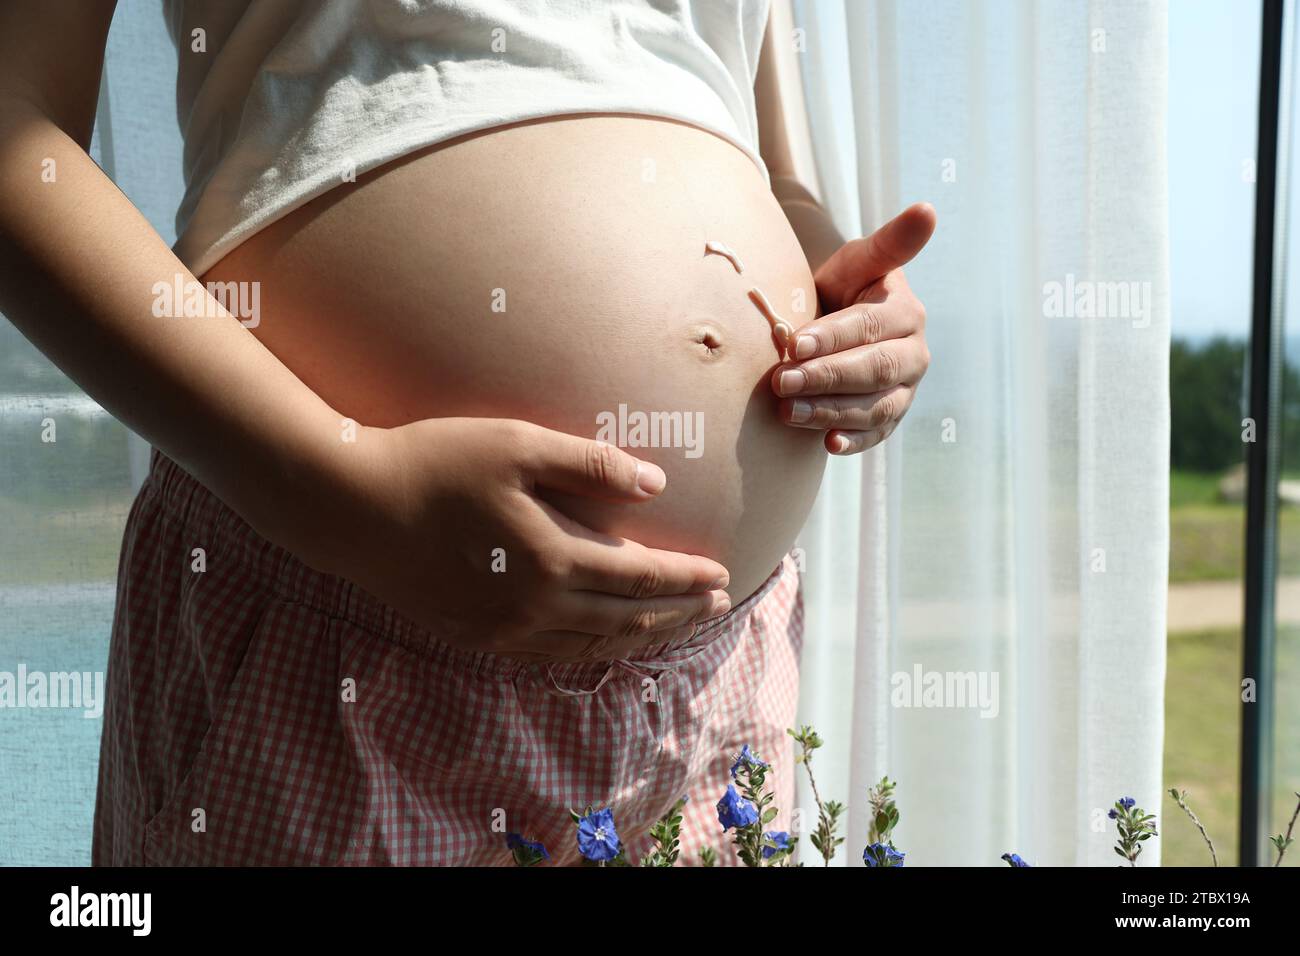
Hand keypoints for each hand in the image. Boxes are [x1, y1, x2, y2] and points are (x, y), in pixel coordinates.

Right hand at [300, 417, 731, 661]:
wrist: (351, 508)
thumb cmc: (435, 462)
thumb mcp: (517, 444)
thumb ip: (590, 464)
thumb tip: (655, 485)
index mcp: (552, 558)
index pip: (640, 577)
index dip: (686, 578)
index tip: (722, 576)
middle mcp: (534, 606)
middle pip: (625, 620)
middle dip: (677, 613)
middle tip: (716, 605)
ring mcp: (502, 629)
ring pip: (591, 643)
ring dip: (640, 636)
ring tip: (674, 624)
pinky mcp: (474, 635)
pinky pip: (551, 652)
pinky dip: (590, 647)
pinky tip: (601, 638)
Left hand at [772, 202, 935, 454]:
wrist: (838, 321)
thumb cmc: (844, 287)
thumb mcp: (859, 260)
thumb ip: (889, 243)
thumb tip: (928, 209)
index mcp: (906, 312)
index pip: (868, 327)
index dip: (831, 337)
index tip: (792, 343)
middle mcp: (913, 354)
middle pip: (872, 370)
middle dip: (825, 377)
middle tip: (781, 382)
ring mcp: (905, 390)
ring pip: (874, 406)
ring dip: (830, 411)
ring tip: (788, 412)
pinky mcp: (891, 417)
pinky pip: (876, 434)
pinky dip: (854, 442)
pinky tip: (828, 445)